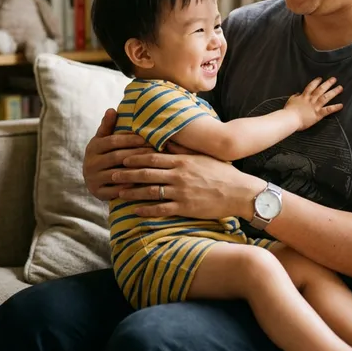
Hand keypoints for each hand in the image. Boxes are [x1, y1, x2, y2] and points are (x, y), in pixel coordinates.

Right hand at [82, 108, 153, 200]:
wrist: (92, 178)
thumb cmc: (103, 154)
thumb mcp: (103, 139)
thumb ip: (108, 126)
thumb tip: (111, 109)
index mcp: (93, 147)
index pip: (113, 141)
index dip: (131, 139)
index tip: (148, 138)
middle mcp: (90, 163)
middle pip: (117, 157)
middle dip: (137, 154)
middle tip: (155, 152)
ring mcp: (93, 179)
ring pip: (117, 174)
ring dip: (135, 170)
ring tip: (152, 167)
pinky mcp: (97, 193)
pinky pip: (114, 191)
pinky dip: (128, 187)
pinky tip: (142, 184)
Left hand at [111, 150, 264, 219]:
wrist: (239, 192)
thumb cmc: (222, 172)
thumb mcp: (203, 156)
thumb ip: (184, 149)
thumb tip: (167, 140)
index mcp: (182, 160)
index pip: (152, 157)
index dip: (135, 158)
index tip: (122, 157)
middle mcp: (178, 175)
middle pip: (146, 173)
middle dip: (127, 174)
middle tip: (111, 175)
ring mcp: (180, 192)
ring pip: (150, 191)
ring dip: (132, 192)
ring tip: (119, 193)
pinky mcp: (184, 208)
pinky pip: (160, 209)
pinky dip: (146, 209)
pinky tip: (135, 210)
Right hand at [285, 77, 342, 129]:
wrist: (290, 118)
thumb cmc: (289, 111)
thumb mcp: (291, 100)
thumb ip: (295, 96)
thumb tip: (298, 94)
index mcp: (304, 96)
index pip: (311, 86)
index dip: (316, 82)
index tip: (320, 78)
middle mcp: (311, 99)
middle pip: (321, 89)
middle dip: (328, 83)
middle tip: (334, 79)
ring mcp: (315, 106)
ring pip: (326, 97)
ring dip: (334, 92)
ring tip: (340, 88)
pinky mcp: (318, 114)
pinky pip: (328, 110)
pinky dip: (335, 107)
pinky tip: (341, 105)